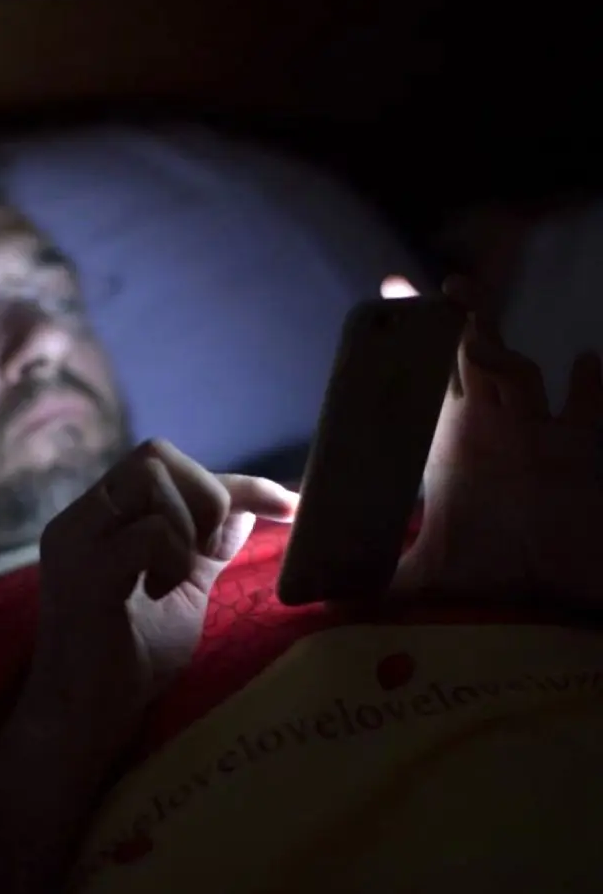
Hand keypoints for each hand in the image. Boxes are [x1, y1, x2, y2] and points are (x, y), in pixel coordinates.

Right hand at [21, 439, 297, 756]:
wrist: (83, 720)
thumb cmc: (129, 661)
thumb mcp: (182, 591)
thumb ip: (207, 548)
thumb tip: (246, 508)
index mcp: (100, 518)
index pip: (166, 465)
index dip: (234, 480)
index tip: (288, 505)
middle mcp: (80, 517)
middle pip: (155, 455)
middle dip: (206, 495)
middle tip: (210, 552)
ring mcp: (75, 539)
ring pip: (150, 478)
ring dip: (187, 527)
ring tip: (177, 578)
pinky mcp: (83, 571)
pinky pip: (148, 532)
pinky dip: (172, 556)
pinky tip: (158, 593)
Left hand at [384, 275, 602, 607]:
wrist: (550, 605)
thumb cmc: (494, 578)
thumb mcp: (425, 575)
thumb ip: (380, 578)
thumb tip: (318, 601)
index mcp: (452, 445)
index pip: (426, 382)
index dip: (408, 345)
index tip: (385, 301)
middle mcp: (493, 430)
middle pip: (469, 359)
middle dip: (451, 322)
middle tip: (422, 289)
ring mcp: (537, 436)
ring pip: (516, 372)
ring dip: (490, 344)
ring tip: (465, 313)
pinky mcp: (580, 456)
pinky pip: (588, 414)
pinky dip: (590, 392)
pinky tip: (586, 367)